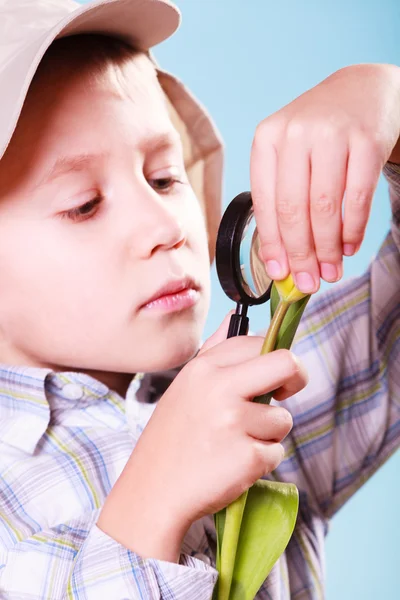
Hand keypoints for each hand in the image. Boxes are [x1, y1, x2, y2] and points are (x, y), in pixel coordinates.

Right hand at [98, 312, 307, 561]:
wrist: (152, 492)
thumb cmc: (171, 438)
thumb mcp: (185, 385)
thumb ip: (214, 350)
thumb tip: (234, 314)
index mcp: (204, 368)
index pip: (257, 342)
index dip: (275, 356)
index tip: (275, 376)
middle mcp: (220, 389)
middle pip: (287, 364)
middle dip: (297, 377)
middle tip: (286, 394)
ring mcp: (234, 423)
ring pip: (283, 418)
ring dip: (268, 433)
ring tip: (235, 442)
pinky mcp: (248, 457)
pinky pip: (276, 451)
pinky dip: (262, 460)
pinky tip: (233, 464)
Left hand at [250, 63, 399, 292]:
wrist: (363, 91)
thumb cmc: (319, 132)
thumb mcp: (289, 152)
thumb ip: (282, 197)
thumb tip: (282, 258)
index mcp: (267, 138)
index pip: (265, 202)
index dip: (272, 244)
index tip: (279, 273)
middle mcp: (295, 132)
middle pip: (293, 209)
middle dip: (300, 254)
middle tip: (308, 282)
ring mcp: (332, 134)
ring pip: (324, 208)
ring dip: (326, 248)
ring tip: (329, 271)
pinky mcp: (366, 140)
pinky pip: (357, 198)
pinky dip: (352, 230)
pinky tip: (348, 247)